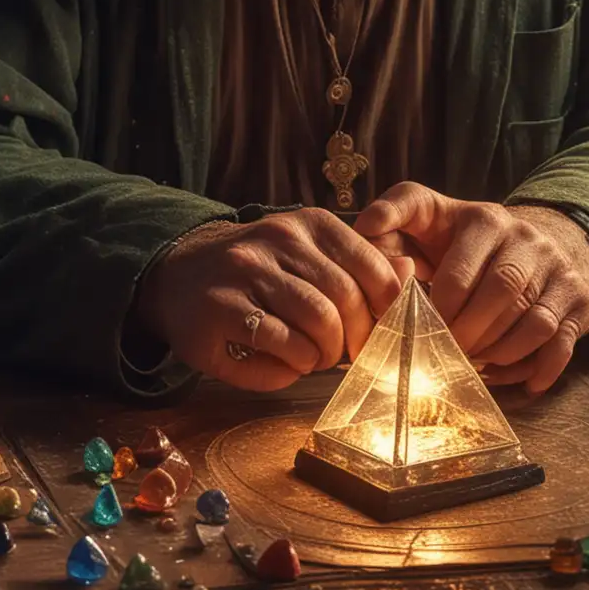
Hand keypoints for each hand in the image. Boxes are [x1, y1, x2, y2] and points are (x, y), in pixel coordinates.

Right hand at [134, 210, 403, 389]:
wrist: (178, 274)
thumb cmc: (258, 273)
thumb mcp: (309, 255)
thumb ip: (360, 263)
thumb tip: (410, 272)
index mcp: (310, 224)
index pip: (374, 269)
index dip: (386, 311)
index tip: (379, 332)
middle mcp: (280, 239)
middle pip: (347, 301)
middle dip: (355, 341)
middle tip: (344, 355)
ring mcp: (247, 272)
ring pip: (318, 324)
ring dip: (325, 355)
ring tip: (314, 358)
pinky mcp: (221, 309)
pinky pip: (280, 346)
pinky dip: (292, 366)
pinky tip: (286, 362)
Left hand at [353, 185, 588, 394]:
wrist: (552, 238)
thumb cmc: (472, 240)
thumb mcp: (434, 216)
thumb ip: (395, 218)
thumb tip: (364, 228)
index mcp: (484, 220)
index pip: (459, 272)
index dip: (438, 308)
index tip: (422, 325)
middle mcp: (527, 240)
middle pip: (500, 296)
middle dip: (467, 335)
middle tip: (444, 354)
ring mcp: (557, 270)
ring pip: (533, 323)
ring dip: (499, 354)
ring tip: (474, 364)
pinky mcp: (578, 300)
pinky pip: (563, 343)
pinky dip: (538, 369)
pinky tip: (517, 381)